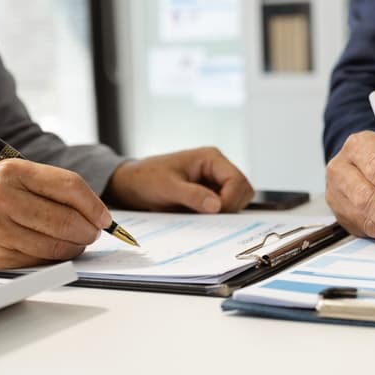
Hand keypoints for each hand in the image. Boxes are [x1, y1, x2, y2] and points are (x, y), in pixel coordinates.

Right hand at [0, 159, 110, 268]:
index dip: (95, 205)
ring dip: (76, 246)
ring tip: (76, 241)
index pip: (70, 186)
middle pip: (68, 219)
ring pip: (59, 244)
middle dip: (90, 230)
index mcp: (12, 172)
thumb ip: (53, 189)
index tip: (105, 218)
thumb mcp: (14, 179)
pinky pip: (43, 260)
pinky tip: (54, 250)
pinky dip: (57, 257)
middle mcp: (2, 198)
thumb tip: (98, 213)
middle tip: (93, 232)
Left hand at [105, 147, 253, 212]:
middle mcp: (217, 168)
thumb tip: (217, 206)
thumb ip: (193, 195)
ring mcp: (215, 181)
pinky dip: (217, 215)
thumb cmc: (146, 178)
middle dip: (231, 206)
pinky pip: (225, 207)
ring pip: (237, 200)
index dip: (230, 199)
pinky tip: (199, 216)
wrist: (131, 184)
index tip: (214, 213)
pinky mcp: (210, 194)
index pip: (237, 180)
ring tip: (200, 214)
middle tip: (209, 216)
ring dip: (225, 212)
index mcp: (211, 158)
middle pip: (243, 190)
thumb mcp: (167, 187)